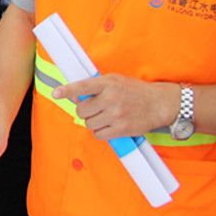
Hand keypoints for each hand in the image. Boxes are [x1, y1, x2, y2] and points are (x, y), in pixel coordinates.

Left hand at [52, 74, 177, 139]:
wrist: (159, 103)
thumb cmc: (134, 91)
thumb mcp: (115, 81)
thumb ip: (96, 86)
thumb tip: (75, 97)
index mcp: (108, 83)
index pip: (83, 86)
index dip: (67, 91)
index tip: (56, 93)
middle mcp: (111, 98)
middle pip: (81, 110)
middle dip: (85, 111)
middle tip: (95, 109)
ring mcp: (116, 115)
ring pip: (89, 124)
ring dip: (93, 122)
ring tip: (105, 116)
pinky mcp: (121, 129)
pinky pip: (98, 135)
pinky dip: (100, 132)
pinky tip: (108, 126)